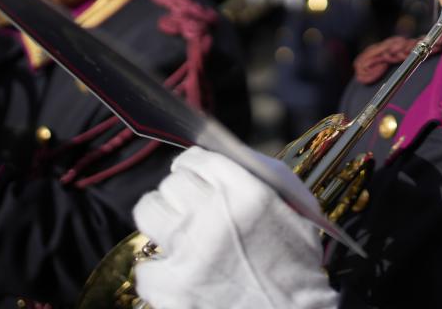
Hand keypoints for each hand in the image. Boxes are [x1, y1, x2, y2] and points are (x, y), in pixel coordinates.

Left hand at [134, 147, 338, 308]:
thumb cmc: (296, 260)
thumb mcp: (296, 204)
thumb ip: (263, 173)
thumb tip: (222, 154)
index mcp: (246, 192)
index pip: (196, 159)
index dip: (193, 165)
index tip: (194, 175)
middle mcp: (214, 216)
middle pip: (171, 182)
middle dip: (181, 192)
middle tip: (192, 207)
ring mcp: (190, 252)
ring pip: (147, 211)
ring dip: (161, 219)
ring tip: (177, 233)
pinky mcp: (173, 287)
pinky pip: (145, 266)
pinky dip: (159, 271)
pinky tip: (179, 273)